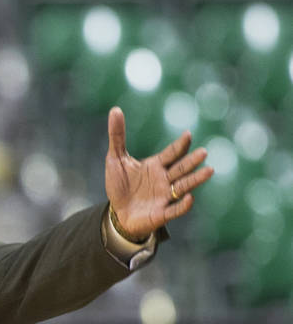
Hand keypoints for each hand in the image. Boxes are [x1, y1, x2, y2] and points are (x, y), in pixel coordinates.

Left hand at [105, 106, 213, 240]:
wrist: (118, 214)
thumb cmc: (119, 185)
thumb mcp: (115, 159)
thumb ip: (117, 136)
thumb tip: (115, 109)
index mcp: (155, 166)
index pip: (170, 154)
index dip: (179, 145)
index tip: (188, 135)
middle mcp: (164, 180)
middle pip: (181, 169)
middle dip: (191, 161)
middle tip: (203, 152)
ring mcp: (164, 197)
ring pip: (183, 187)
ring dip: (195, 180)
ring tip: (209, 170)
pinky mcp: (161, 214)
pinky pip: (175, 209)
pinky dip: (183, 205)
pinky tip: (190, 197)